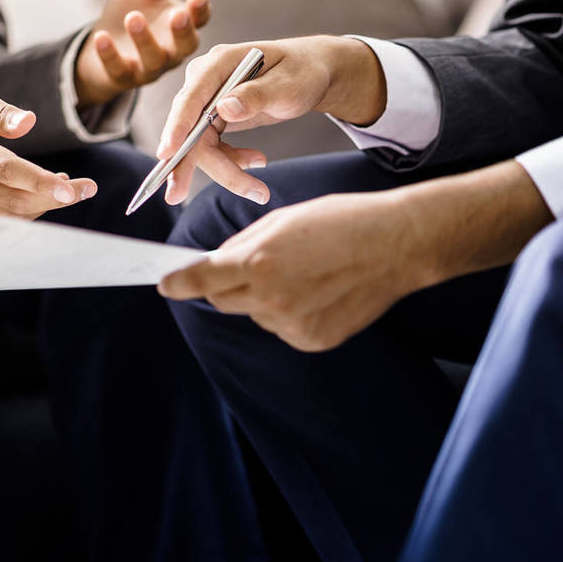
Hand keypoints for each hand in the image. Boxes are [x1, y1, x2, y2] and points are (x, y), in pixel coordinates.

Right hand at [0, 82, 96, 222]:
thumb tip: (31, 123)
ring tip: (68, 187)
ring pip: (9, 216)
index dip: (41, 183)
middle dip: (56, 198)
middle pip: (14, 201)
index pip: (6, 170)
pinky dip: (24, 211)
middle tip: (87, 187)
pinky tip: (40, 193)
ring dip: (44, 205)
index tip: (73, 188)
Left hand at [75, 0, 210, 107]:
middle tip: (178, 14)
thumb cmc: (132, 9)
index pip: (199, 19)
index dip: (200, 9)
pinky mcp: (122, 77)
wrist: (102, 40)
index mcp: (181, 25)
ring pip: (153, 59)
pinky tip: (101, 37)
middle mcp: (171, 50)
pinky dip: (110, 55)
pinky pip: (119, 70)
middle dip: (182, 31)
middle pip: (185, 46)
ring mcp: (148, 67)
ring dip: (145, 40)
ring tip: (133, 18)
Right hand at [156, 36, 385, 205]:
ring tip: (258, 189)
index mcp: (220, 63)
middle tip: (177, 198)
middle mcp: (206, 80)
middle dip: (190, 164)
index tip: (166, 153)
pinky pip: (212, 147)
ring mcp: (208, 99)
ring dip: (225, 171)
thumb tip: (224, 109)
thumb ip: (257, 96)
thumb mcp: (288, 86)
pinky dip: (232, 163)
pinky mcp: (214, 116)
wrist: (310, 73)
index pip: (191, 98)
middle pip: (189, 128)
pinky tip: (256, 162)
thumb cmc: (303, 73)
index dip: (177, 127)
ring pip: (200, 145)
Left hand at [160, 189, 420, 351]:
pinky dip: (291, 314)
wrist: (396, 246)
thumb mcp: (284, 220)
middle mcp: (270, 299)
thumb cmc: (341, 222)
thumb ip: (244, 245)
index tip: (165, 284)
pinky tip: (319, 293)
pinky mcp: (312, 341)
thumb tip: (218, 263)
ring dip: (265, 299)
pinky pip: (283, 329)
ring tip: (306, 274)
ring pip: (256, 315)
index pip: (201, 280)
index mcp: (259, 262)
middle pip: (223, 301)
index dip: (178, 283)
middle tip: (260, 265)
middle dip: (228, 285)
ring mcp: (292, 325)